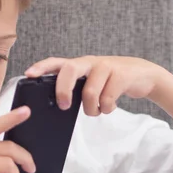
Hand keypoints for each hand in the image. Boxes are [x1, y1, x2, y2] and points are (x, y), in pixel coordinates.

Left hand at [25, 56, 166, 115]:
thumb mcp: (91, 83)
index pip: (56, 62)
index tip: (29, 75)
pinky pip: (107, 99)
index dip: (41, 67)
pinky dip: (107, 108)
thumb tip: (58, 106)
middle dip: (63, 89)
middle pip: (69, 70)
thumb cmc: (110, 82)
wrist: (143, 75)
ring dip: (92, 108)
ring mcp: (106, 67)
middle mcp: (90, 63)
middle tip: (64, 105)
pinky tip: (110, 106)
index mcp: (79, 65)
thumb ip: (77, 89)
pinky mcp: (121, 75)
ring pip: (90, 91)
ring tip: (97, 110)